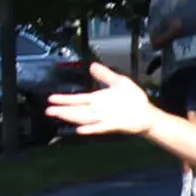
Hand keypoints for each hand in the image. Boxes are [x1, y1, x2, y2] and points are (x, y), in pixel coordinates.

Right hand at [46, 63, 162, 135]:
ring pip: (83, 118)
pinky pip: (99, 128)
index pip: (77, 99)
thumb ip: (105, 75)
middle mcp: (97, 109)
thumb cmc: (133, 98)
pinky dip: (90, 128)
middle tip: (48, 110)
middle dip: (62, 109)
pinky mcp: (113, 125)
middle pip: (76, 110)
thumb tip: (92, 65)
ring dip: (70, 117)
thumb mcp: (118, 81)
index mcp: (97, 99)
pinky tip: (80, 129)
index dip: (64, 99)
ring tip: (57, 115)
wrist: (147, 112)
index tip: (51, 98)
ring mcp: (104, 118)